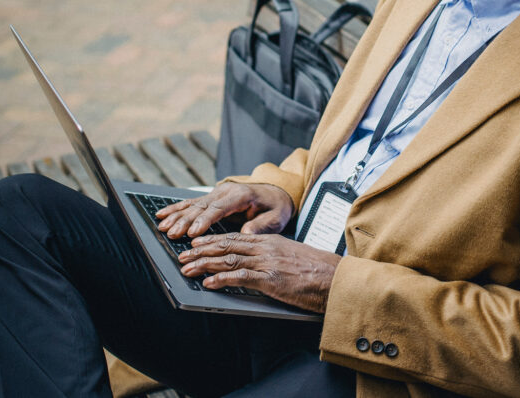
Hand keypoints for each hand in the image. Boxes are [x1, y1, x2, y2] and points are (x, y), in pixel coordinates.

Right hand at [155, 182, 293, 238]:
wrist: (276, 190)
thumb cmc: (276, 206)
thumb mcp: (276, 217)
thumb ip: (261, 226)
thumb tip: (246, 234)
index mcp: (241, 195)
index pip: (219, 208)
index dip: (204, 220)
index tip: (192, 232)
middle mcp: (225, 192)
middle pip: (201, 207)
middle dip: (184, 220)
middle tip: (171, 233)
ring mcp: (217, 193)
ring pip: (193, 204)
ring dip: (176, 215)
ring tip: (162, 226)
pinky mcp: (211, 198)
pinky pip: (191, 203)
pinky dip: (175, 208)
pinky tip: (161, 214)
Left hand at [178, 233, 340, 312]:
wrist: (336, 278)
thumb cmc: (317, 270)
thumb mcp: (292, 256)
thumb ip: (272, 255)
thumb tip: (256, 263)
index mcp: (271, 240)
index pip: (235, 236)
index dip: (212, 240)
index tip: (197, 243)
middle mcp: (266, 248)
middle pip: (226, 245)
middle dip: (201, 250)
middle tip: (183, 255)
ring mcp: (267, 262)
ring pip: (228, 260)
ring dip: (204, 265)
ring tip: (187, 269)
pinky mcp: (270, 279)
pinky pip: (240, 277)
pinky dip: (221, 280)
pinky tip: (208, 283)